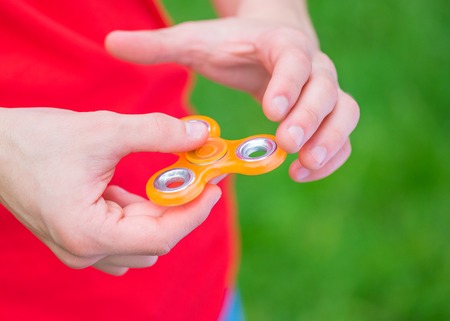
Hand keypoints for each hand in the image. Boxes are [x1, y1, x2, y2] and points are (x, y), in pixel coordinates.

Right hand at [0, 108, 221, 274]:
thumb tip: (202, 134)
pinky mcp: (84, 236)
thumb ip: (157, 133)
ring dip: (166, 210)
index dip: (195, 211)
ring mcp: (83, 248)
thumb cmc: (38, 140)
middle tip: (202, 173)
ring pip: (145, 240)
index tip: (216, 185)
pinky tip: (147, 186)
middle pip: (156, 239)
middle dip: (184, 206)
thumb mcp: (104, 130)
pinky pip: (128, 232)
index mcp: (88, 234)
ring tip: (179, 176)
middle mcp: (86, 251)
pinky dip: (146, 211)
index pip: (162, 237)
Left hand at [105, 17, 359, 181]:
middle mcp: (312, 66)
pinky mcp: (326, 114)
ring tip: (302, 168)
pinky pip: (340, 135)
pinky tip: (302, 174)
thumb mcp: (196, 42)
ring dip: (329, 143)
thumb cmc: (232, 45)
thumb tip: (109, 43)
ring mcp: (324, 91)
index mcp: (281, 45)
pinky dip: (331, 156)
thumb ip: (159, 45)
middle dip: (311, 120)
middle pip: (327, 90)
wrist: (269, 40)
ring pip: (344, 114)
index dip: (289, 84)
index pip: (294, 60)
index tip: (272, 110)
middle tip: (288, 146)